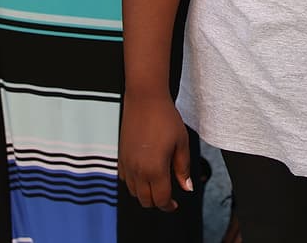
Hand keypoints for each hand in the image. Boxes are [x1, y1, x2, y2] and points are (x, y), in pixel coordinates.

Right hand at [118, 92, 192, 211]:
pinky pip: (124, 179)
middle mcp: (138, 170)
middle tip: (168, 195)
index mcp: (155, 169)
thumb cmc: (165, 118)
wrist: (145, 100)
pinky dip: (133, 182)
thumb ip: (183, 169)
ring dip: (145, 193)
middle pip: (145, 200)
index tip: (174, 204)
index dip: (168, 206)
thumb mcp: (181, 143)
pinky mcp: (120, 156)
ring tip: (157, 183)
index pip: (160, 200)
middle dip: (157, 201)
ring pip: (133, 192)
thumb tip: (186, 187)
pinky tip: (143, 174)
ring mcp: (127, 164)